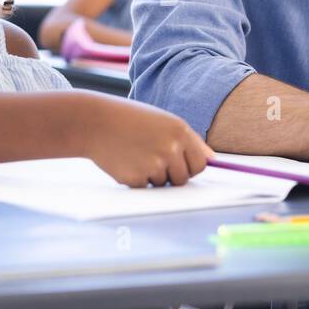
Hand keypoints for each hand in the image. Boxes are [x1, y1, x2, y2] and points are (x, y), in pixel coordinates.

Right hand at [81, 95, 212, 187]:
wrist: (96, 122)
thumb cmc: (130, 121)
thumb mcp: (163, 121)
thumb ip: (189, 140)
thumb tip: (213, 160)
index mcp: (180, 131)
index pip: (200, 164)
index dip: (189, 166)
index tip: (177, 162)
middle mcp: (171, 148)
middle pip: (184, 178)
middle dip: (171, 174)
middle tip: (151, 156)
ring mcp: (154, 165)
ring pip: (164, 184)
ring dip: (152, 176)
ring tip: (136, 154)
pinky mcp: (137, 178)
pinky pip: (145, 187)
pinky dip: (136, 179)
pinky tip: (125, 161)